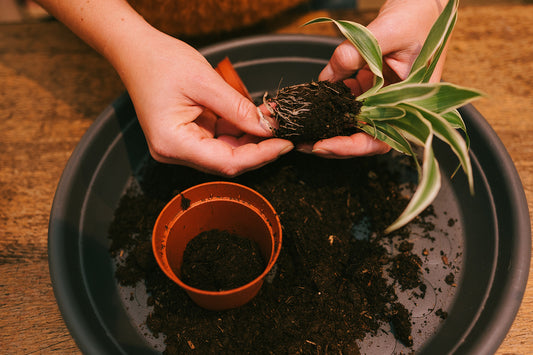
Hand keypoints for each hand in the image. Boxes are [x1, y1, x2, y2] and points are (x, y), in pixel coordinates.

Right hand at [116, 30, 292, 175]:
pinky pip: (219, 139)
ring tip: (271, 119)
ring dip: (250, 138)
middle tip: (283, 132)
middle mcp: (175, 151)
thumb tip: (266, 128)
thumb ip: (237, 108)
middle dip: (258, 147)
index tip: (283, 144)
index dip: (259, 156)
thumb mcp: (205, 82)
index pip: (226, 162)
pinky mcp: (188, 136)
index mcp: (173, 143)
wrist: (136, 51)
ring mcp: (181, 145)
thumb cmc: (160, 62)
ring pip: (226, 151)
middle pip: (227, 160)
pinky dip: (238, 129)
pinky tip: (255, 117)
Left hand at [307, 0, 446, 158]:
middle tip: (304, 143)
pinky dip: (331, 105)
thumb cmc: (418, 16)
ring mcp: (384, 99)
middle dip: (333, 144)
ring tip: (303, 129)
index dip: (351, 147)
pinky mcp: (372, 87)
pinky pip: (349, 102)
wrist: (423, 3)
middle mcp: (398, 107)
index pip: (381, 138)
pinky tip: (313, 104)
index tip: (323, 145)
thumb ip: (357, 52)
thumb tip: (327, 76)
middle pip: (363, 137)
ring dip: (329, 127)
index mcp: (412, 104)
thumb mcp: (388, 31)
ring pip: (354, 123)